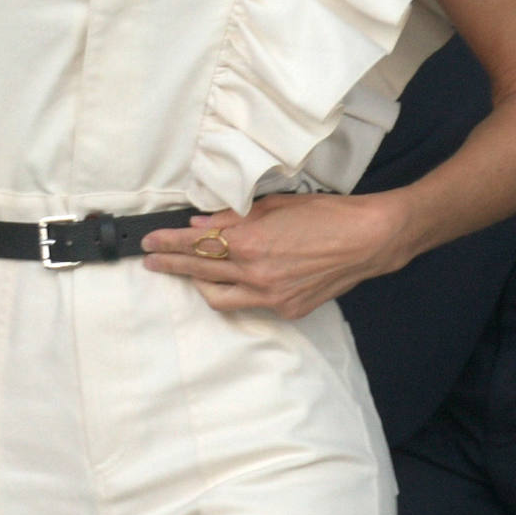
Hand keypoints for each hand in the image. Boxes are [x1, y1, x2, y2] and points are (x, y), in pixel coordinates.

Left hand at [141, 191, 409, 318]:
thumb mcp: (273, 205)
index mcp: (249, 243)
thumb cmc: (323, 214)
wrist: (366, 240)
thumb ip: (232, 217)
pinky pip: (251, 303)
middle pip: (200, 271)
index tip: (149, 241)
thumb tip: (201, 224)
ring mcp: (271, 297)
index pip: (195, 244)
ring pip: (220, 297)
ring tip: (187, 273)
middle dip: (171, 264)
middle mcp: (255, 274)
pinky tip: (236, 279)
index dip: (168, 242)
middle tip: (150, 260)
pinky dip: (238, 290)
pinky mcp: (287, 309)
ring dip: (199, 284)